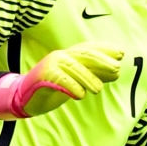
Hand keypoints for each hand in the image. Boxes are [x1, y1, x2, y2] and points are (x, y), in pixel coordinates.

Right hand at [0, 42, 122, 118]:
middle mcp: (60, 56)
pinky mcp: (43, 76)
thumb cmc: (52, 88)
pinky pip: (59, 79)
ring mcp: (51, 65)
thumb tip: (116, 72)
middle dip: (102, 61)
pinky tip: (80, 95)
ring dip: (88, 78)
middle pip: (84, 55)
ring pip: (73, 68)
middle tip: (116, 69)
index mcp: (68, 55)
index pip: (88, 48)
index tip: (121, 53)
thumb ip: (93, 74)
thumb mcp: (75, 80)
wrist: (24, 97)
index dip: (105, 49)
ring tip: (98, 90)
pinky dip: (71, 86)